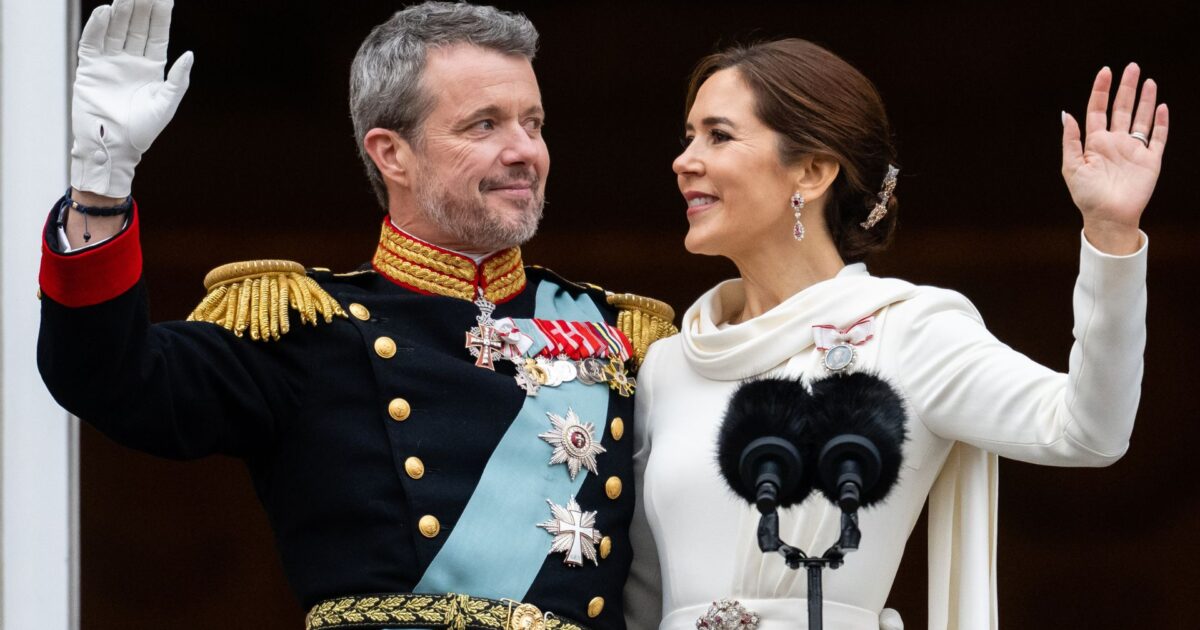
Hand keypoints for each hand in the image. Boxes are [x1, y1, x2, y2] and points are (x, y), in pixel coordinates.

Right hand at [70, 0, 192, 197]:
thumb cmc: (143, 130)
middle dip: (141, 7)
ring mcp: (109, 62)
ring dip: (120, 11)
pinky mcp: (90, 68)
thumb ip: (179, 79)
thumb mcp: (166, 103)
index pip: (156, 34)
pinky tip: (105, 11)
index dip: (160, 16)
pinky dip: (98, 26)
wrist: (114, 146)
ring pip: (115, 29)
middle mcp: (130, 61)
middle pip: (136, 26)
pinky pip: (93, 42)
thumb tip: (190, 54)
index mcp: (151, 68)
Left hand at [1062, 63, 1167, 253]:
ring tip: (1148, 80)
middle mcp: (1115, 142)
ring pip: (1141, 118)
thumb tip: (1066, 113)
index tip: (1106, 71)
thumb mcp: (1072, 166)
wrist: (1108, 216)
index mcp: (1095, 142)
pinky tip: (1161, 106)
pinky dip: (1161, 123)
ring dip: (1145, 100)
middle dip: (1126, 88)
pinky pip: (1158, 138)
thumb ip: (1070, 140)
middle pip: (1121, 108)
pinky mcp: (1150, 160)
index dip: (1101, 90)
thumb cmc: (1086, 195)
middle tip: (1132, 66)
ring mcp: (1134, 150)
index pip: (1098, 110)